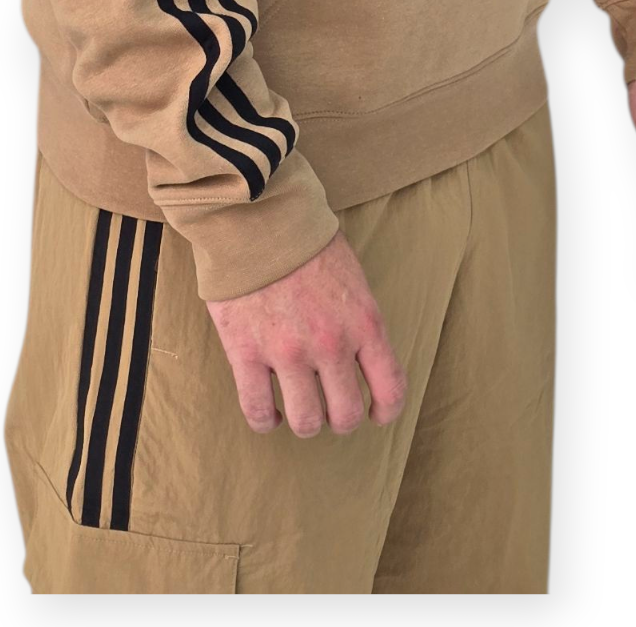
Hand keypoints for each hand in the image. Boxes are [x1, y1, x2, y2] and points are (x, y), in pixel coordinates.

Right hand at [204, 229, 406, 437]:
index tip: (376, 414)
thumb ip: (357, 319)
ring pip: (305, 421)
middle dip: (339, 417)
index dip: (386, 410)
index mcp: (364, 322)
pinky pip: (257, 410)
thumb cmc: (306, 239)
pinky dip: (265, 420)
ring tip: (297, 409)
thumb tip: (358, 355)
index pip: (390, 387)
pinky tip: (268, 414)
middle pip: (344, 414)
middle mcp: (330, 345)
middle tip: (329, 406)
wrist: (256, 214)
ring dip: (304, 421)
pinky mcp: (245, 353)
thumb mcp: (353, 275)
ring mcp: (286, 352)